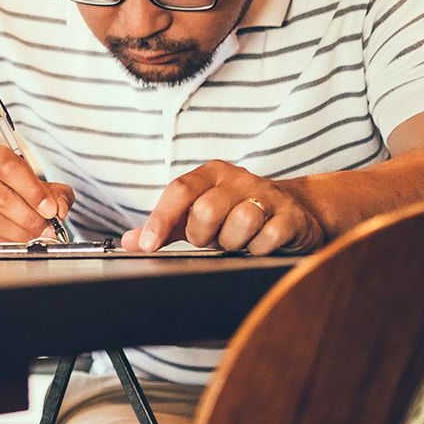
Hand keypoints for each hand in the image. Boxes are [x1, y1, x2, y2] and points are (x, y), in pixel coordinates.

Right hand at [0, 144, 73, 248]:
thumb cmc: (6, 188)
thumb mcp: (34, 182)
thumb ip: (55, 192)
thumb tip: (60, 208)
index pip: (11, 169)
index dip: (34, 192)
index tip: (50, 209)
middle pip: (2, 198)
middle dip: (31, 219)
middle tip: (47, 228)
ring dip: (22, 234)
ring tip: (36, 236)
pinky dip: (8, 244)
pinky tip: (18, 241)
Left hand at [124, 160, 323, 254]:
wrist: (293, 210)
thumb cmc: (235, 213)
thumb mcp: (197, 215)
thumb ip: (165, 227)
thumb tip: (130, 241)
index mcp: (210, 174)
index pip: (179, 190)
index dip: (160, 219)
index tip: (147, 246)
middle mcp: (238, 179)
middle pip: (206, 209)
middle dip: (202, 235)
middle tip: (210, 239)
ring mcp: (267, 195)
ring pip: (240, 222)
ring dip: (232, 242)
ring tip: (236, 241)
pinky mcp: (290, 216)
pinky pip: (268, 238)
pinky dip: (258, 249)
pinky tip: (259, 245)